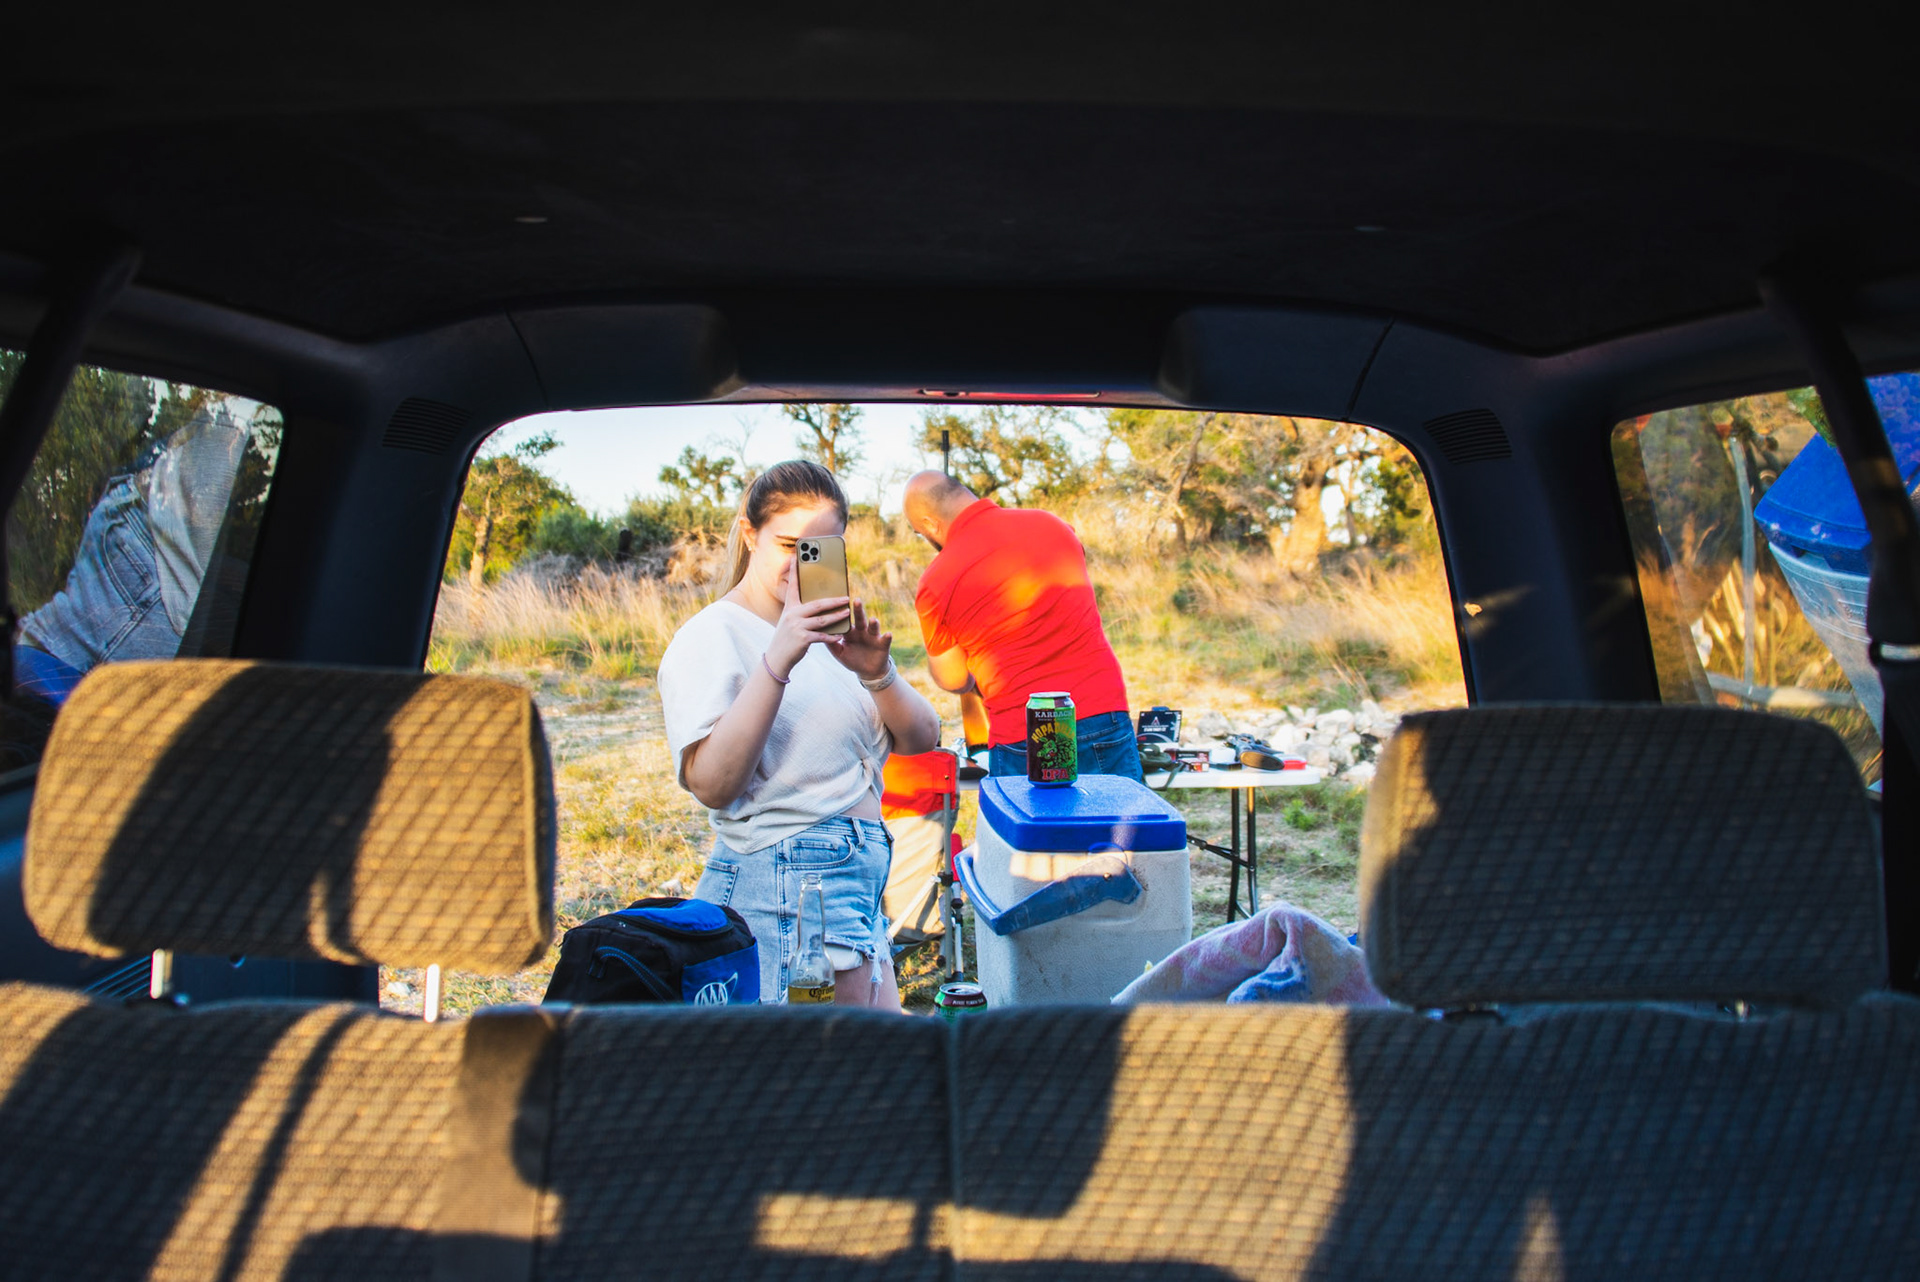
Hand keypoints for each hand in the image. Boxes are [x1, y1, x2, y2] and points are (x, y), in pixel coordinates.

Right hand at [765, 557, 849, 678]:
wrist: (777, 658)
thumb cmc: (787, 638)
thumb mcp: (789, 621)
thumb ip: (801, 612)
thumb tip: (820, 604)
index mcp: (790, 608)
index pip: (793, 587)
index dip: (795, 572)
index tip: (796, 556)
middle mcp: (792, 615)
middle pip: (817, 604)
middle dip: (833, 600)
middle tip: (846, 597)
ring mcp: (797, 627)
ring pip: (822, 620)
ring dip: (837, 616)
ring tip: (847, 612)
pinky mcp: (802, 639)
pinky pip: (821, 636)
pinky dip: (832, 636)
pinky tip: (840, 634)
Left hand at [828, 598, 893, 680]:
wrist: (868, 671)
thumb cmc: (853, 659)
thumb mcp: (840, 653)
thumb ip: (831, 644)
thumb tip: (817, 634)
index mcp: (850, 632)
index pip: (845, 620)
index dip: (841, 613)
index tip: (838, 603)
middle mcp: (862, 631)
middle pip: (859, 619)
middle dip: (858, 610)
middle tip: (856, 600)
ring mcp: (873, 637)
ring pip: (873, 627)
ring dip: (874, 623)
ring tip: (873, 619)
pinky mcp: (882, 644)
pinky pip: (885, 640)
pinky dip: (887, 637)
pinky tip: (888, 634)